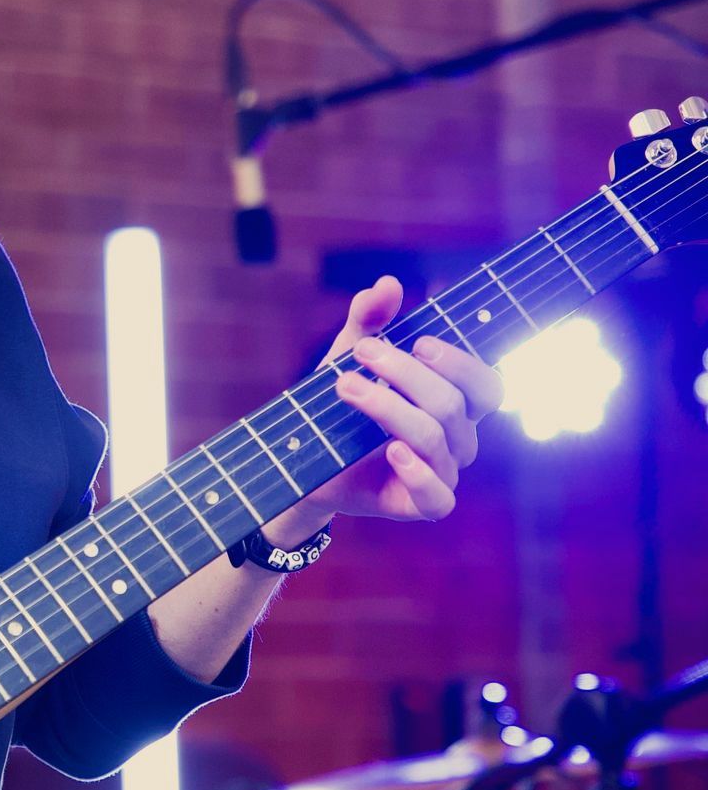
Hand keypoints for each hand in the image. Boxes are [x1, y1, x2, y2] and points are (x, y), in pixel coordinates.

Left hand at [265, 275, 503, 545]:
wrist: (303, 462)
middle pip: (456, 405)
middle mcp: (458, 439)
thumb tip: (387, 283)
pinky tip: (390, 451)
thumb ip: (368, 322)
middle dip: (408, 375)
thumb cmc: (339, 406)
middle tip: (363, 353)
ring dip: (387, 407)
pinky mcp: (420, 505)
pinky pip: (438, 498)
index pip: (486, 383)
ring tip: (344, 386)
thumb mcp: (348, 357)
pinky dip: (417, 473)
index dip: (460, 362)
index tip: (415, 341)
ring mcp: (442, 473)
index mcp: (456, 403)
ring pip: (434, 438)